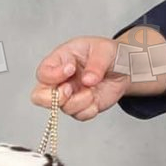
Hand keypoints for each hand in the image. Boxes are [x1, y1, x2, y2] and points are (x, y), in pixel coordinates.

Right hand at [33, 30, 165, 119]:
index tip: (71, 69)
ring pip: (62, 108)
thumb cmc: (109, 53)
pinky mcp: (82, 106)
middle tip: (70, 90)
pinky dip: (89, 110)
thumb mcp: (105, 50)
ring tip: (92, 90)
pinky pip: (79, 116)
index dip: (53, 75)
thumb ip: (96, 63)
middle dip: (54, 98)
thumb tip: (87, 80)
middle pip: (39, 97)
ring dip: (79, 102)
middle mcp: (61, 80)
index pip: (43, 73)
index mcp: (60, 60)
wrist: (125, 68)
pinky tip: (96, 99)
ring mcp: (70, 95)